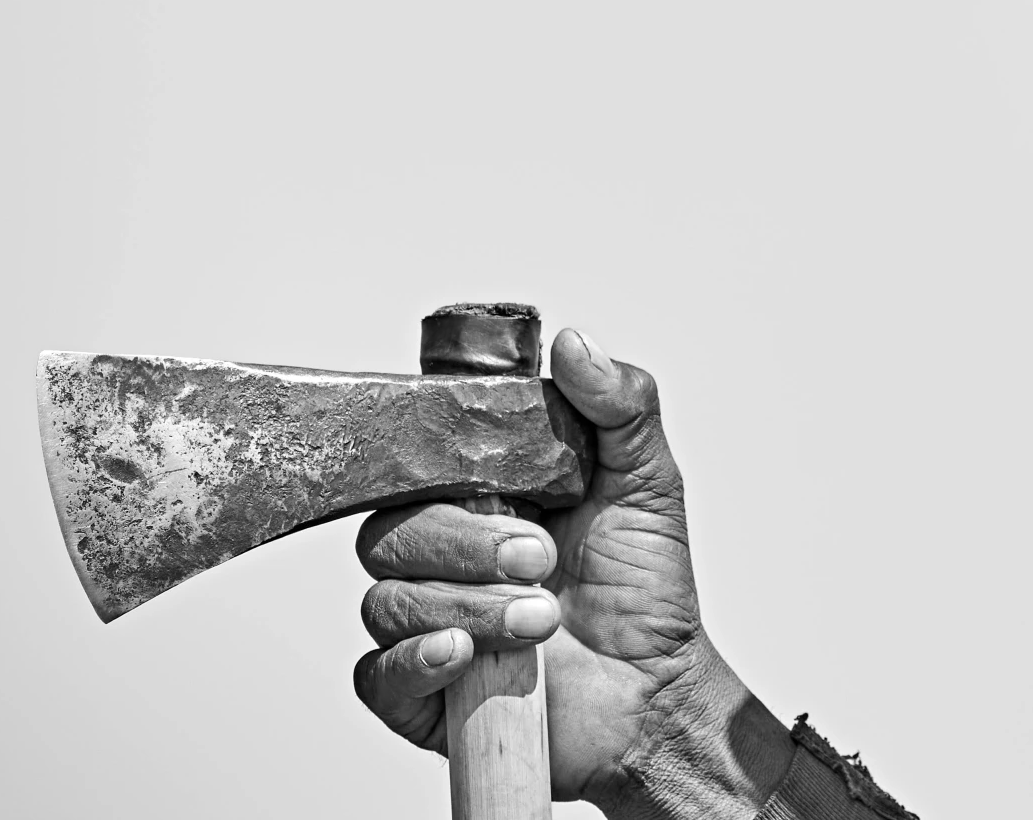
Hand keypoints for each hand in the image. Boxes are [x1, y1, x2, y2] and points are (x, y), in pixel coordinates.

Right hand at [351, 329, 788, 816]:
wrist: (657, 688)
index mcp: (478, 496)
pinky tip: (465, 654)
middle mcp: (439, 554)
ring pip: (387, 598)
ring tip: (540, 618)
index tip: (498, 478)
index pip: (415, 464)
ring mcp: (425, 621)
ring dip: (467, 606)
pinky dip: (418, 661)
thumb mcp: (646, 481)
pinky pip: (376, 673)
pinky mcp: (418, 690)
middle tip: (540, 559)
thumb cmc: (646, 588)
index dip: (441, 465)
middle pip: (391, 531)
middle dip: (468, 545)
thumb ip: (619, 406)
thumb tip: (573, 342)